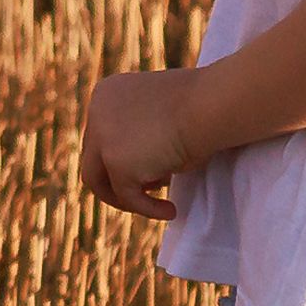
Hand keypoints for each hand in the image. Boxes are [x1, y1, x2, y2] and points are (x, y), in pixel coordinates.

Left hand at [87, 67, 197, 222]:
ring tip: (156, 206)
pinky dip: (147, 208)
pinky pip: (127, 196)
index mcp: (107, 94)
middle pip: (94, 158)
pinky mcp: (115, 162)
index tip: (146, 174)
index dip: (121, 158)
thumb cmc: (202, 109)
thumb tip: (145, 178)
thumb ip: (144, 140)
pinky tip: (171, 211)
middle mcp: (96, 112)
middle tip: (148, 193)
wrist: (211, 105)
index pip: (101, 135)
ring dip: (124, 198)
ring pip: (97, 180)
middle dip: (118, 180)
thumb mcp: (163, 120)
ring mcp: (102, 137)